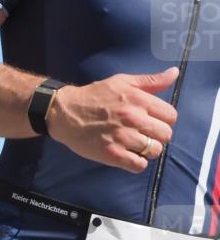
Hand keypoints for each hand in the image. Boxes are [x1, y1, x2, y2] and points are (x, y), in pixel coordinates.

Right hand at [47, 68, 178, 173]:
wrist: (64, 112)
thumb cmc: (94, 96)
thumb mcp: (122, 82)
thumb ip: (150, 81)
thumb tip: (174, 73)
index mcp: (138, 100)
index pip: (170, 116)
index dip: (164, 120)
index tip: (152, 121)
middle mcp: (133, 119)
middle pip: (165, 135)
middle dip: (158, 136)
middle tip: (144, 135)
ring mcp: (122, 138)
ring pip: (154, 151)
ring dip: (148, 151)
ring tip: (136, 146)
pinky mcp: (111, 154)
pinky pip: (138, 165)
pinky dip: (137, 163)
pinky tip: (128, 156)